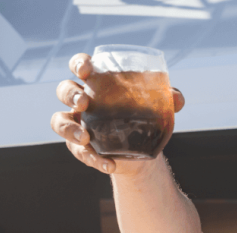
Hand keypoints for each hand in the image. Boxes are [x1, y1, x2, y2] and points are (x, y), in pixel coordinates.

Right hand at [50, 53, 184, 175]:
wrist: (142, 150)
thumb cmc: (144, 117)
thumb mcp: (158, 107)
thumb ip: (168, 99)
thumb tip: (177, 98)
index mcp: (97, 83)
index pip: (80, 65)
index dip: (79, 64)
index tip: (85, 70)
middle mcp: (82, 101)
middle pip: (64, 90)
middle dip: (70, 94)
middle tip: (84, 103)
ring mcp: (77, 123)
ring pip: (59, 121)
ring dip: (68, 128)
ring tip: (85, 137)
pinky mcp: (80, 146)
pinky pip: (78, 152)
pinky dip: (93, 159)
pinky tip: (109, 165)